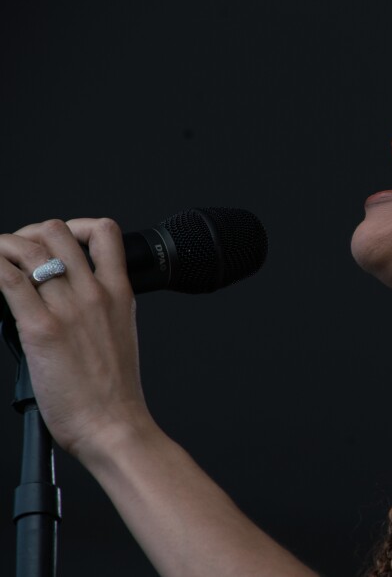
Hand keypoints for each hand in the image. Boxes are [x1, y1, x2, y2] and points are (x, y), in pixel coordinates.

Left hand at [0, 218, 149, 458]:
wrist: (114, 425)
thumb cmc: (115, 393)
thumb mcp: (119, 336)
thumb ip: (97, 312)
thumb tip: (63, 302)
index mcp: (120, 294)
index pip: (104, 232)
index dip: (75, 227)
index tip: (58, 243)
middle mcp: (95, 293)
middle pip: (56, 231)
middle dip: (29, 234)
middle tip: (17, 256)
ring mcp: (69, 308)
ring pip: (29, 247)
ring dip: (3, 247)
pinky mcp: (41, 329)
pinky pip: (8, 280)